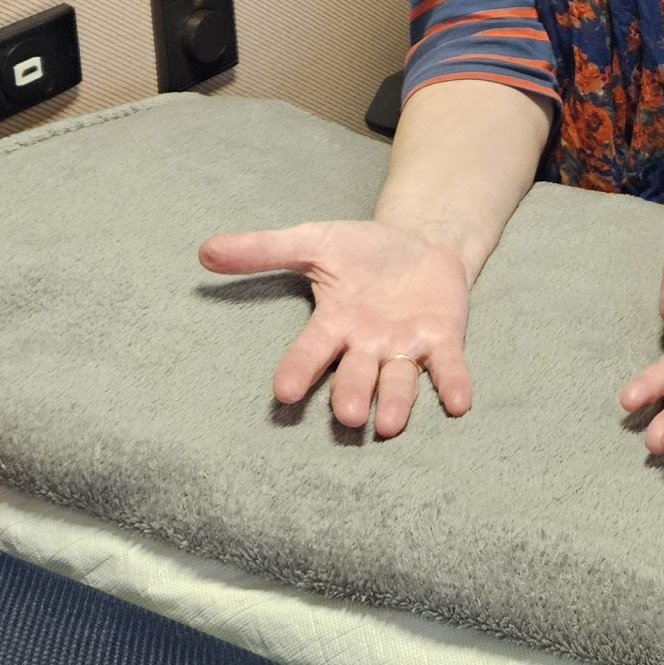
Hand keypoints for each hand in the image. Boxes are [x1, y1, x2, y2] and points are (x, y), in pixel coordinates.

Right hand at [199, 219, 473, 437]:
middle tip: (346, 415)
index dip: (299, 370)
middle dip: (351, 395)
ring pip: (398, 381)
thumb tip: (204, 249)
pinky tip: (459, 403)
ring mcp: (405, 347)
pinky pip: (447, 367)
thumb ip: (263, 249)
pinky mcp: (443, 341)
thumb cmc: (362, 249)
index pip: (311, 351)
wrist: (422, 241)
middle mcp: (367, 345)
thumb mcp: (313, 240)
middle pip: (356, 376)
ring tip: (391, 424)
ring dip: (396, 402)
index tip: (284, 392)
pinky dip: (453, 384)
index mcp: (334, 324)